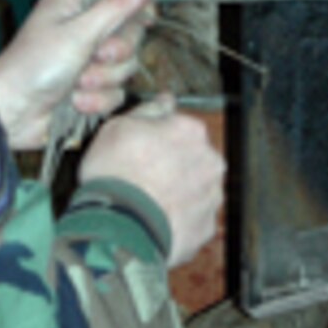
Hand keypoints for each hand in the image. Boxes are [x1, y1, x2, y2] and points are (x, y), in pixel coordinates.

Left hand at [0, 0, 154, 150]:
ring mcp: (88, 60)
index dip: (135, 10)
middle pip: (131, 35)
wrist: (12, 112)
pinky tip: (75, 102)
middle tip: (96, 56)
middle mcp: (84, 27)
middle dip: (115, 53)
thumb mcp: (79, 32)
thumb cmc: (35, 65)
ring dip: (102, 79)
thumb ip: (116, 7)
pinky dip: (97, 100)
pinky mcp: (91, 89)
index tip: (143, 20)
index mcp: (76, 3)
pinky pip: (115, 93)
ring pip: (125, 67)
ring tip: (77, 83)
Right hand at [80, 99, 225, 267]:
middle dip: (175, 166)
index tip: (142, 151)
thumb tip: (166, 100)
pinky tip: (157, 222)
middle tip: (143, 179)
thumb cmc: (115, 173)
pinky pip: (194, 219)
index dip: (159, 140)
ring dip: (179, 193)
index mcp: (191, 131)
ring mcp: (212, 196)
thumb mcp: (118, 127)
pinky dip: (179, 220)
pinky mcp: (207, 227)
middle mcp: (211, 161)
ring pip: (197, 189)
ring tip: (148, 204)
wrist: (120, 228)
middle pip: (193, 159)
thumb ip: (148, 111)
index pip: (181, 128)